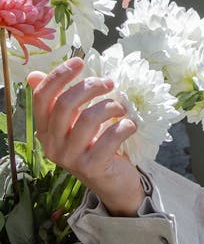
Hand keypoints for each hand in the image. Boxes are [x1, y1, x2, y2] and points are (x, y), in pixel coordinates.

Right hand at [28, 57, 145, 216]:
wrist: (113, 182)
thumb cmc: (94, 144)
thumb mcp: (74, 122)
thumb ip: (59, 100)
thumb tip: (34, 75)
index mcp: (44, 131)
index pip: (42, 97)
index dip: (59, 76)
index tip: (80, 62)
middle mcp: (52, 145)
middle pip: (64, 105)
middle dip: (89, 87)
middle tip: (108, 83)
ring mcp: (71, 158)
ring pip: (88, 119)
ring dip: (110, 106)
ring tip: (121, 107)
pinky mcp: (92, 167)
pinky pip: (110, 137)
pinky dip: (124, 125)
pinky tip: (129, 125)